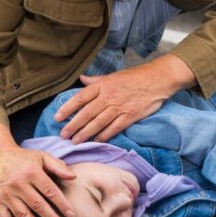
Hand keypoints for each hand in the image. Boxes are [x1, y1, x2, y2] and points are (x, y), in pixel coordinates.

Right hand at [0, 136, 75, 216]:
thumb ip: (57, 165)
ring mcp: (7, 194)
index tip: (72, 215)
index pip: (50, 191)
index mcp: (32, 172)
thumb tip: (73, 177)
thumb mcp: (41, 156)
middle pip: (38, 205)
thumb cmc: (23, 158)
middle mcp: (19, 184)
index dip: (62, 204)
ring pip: (22, 215)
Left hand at [54, 57, 192, 143]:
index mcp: (103, 85)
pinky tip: (96, 141)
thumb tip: (82, 79)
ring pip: (98, 123)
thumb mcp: (114, 75)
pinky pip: (113, 128)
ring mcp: (119, 107)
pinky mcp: (129, 116)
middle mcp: (108, 97)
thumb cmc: (136, 76)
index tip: (57, 117)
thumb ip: (96, 80)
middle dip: (73, 125)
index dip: (67, 108)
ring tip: (75, 141)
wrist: (157, 79)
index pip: (80, 97)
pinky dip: (104, 136)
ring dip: (85, 133)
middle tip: (63, 135)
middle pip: (86, 113)